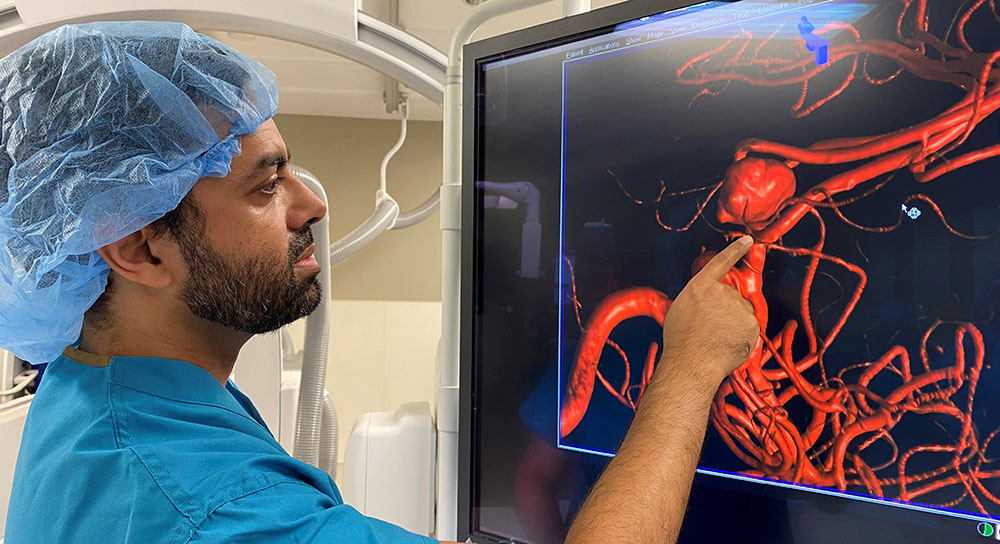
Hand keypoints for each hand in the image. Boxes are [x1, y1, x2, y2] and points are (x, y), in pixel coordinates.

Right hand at [660, 236, 759, 382]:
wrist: (692, 363)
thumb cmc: (681, 341)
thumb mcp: (679, 310)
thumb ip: (695, 299)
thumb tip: (703, 301)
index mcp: (701, 286)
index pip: (721, 262)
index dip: (735, 249)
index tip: (747, 240)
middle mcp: (721, 292)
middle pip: (731, 295)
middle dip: (726, 309)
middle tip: (711, 327)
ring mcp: (738, 307)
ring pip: (741, 312)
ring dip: (734, 322)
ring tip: (717, 338)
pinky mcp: (751, 324)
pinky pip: (749, 327)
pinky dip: (742, 336)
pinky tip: (727, 344)